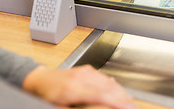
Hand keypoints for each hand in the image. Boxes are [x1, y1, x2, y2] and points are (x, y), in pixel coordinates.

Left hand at [22, 65, 137, 108]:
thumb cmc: (47, 97)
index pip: (103, 95)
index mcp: (73, 89)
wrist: (40, 80)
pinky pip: (104, 78)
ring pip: (109, 82)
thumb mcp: (61, 108)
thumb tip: (102, 106)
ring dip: (122, 93)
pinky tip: (119, 92)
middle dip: (124, 98)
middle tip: (133, 107)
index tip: (130, 108)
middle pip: (110, 87)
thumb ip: (82, 108)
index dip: (119, 102)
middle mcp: (81, 77)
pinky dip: (114, 86)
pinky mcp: (86, 69)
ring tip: (129, 102)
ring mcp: (85, 71)